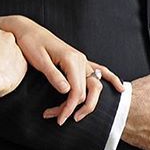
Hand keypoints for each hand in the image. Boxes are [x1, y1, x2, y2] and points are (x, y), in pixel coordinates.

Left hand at [0, 15, 123, 124]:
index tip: (59, 118)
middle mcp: (80, 60)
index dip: (69, 107)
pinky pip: (99, 70)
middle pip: (87, 91)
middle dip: (77, 108)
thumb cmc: (31, 43)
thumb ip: (54, 76)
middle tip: (61, 119)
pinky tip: (120, 88)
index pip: (77, 90)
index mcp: (71, 59)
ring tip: (76, 115)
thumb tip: (66, 92)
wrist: (28, 30)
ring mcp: (82, 60)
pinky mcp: (79, 61)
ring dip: (87, 102)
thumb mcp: (39, 60)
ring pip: (94, 85)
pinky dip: (111, 79)